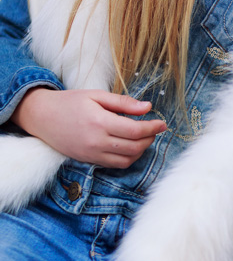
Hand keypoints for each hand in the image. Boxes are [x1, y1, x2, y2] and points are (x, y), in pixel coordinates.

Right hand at [11, 88, 166, 166]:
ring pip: (126, 160)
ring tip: (144, 137)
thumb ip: (123, 103)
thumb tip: (147, 107)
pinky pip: (114, 165)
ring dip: (140, 151)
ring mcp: (91, 154)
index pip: (135, 130)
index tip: (162, 123)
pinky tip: (130, 146)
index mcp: (99, 122)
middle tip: (155, 129)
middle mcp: (96, 141)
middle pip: (134, 147)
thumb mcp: (96, 95)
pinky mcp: (88, 160)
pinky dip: (127, 158)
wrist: (41, 117)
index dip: (152, 128)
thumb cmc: (70, 102)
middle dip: (149, 139)